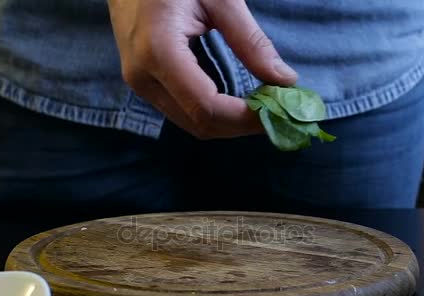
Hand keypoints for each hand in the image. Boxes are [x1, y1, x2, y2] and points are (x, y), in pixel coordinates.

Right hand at [108, 0, 297, 138]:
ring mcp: (138, 83)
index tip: (279, 112)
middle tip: (276, 113)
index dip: (244, 118)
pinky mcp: (142, 83)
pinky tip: (236, 102)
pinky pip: (182, 111)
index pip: (206, 107)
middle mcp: (143, 77)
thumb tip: (285, 80)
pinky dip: (213, 114)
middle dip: (240, 126)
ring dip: (228, 124)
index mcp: (158, 51)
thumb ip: (250, 41)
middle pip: (199, 124)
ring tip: (261, 108)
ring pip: (190, 124)